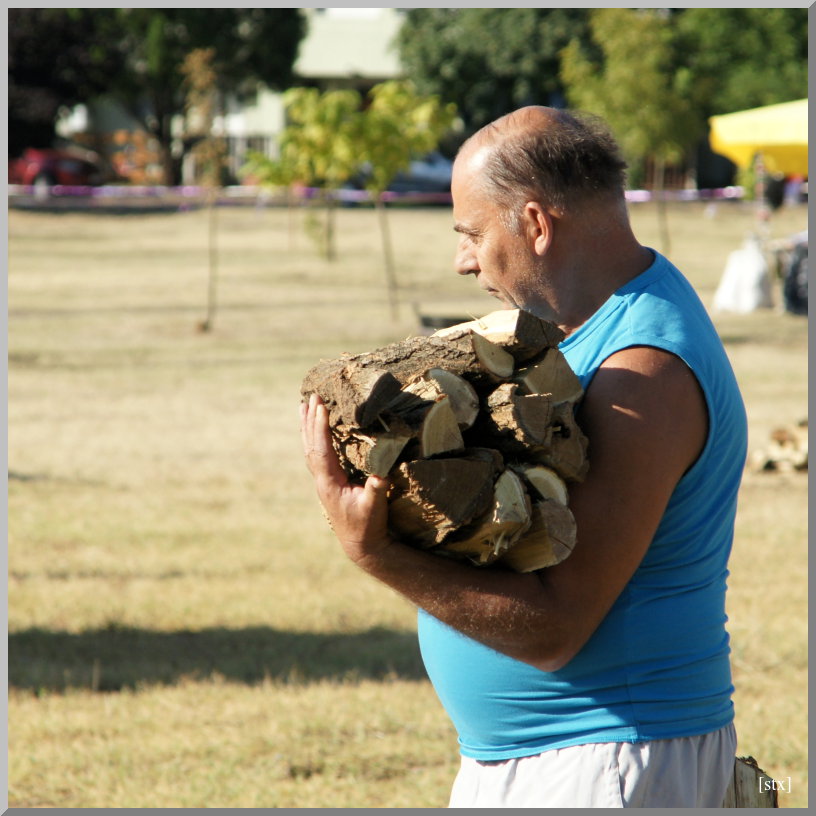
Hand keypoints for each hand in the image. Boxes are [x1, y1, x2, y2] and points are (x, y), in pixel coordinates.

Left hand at [300, 393, 392, 564]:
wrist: (360, 545)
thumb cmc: (368, 526)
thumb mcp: (374, 508)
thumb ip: (376, 491)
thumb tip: (380, 475)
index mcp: (330, 482)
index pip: (321, 449)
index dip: (319, 427)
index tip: (319, 405)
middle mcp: (322, 479)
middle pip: (310, 445)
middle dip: (310, 420)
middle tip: (310, 396)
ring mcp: (323, 481)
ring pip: (310, 448)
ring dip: (307, 426)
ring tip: (304, 405)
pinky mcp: (328, 482)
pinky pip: (316, 454)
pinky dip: (313, 438)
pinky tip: (314, 430)